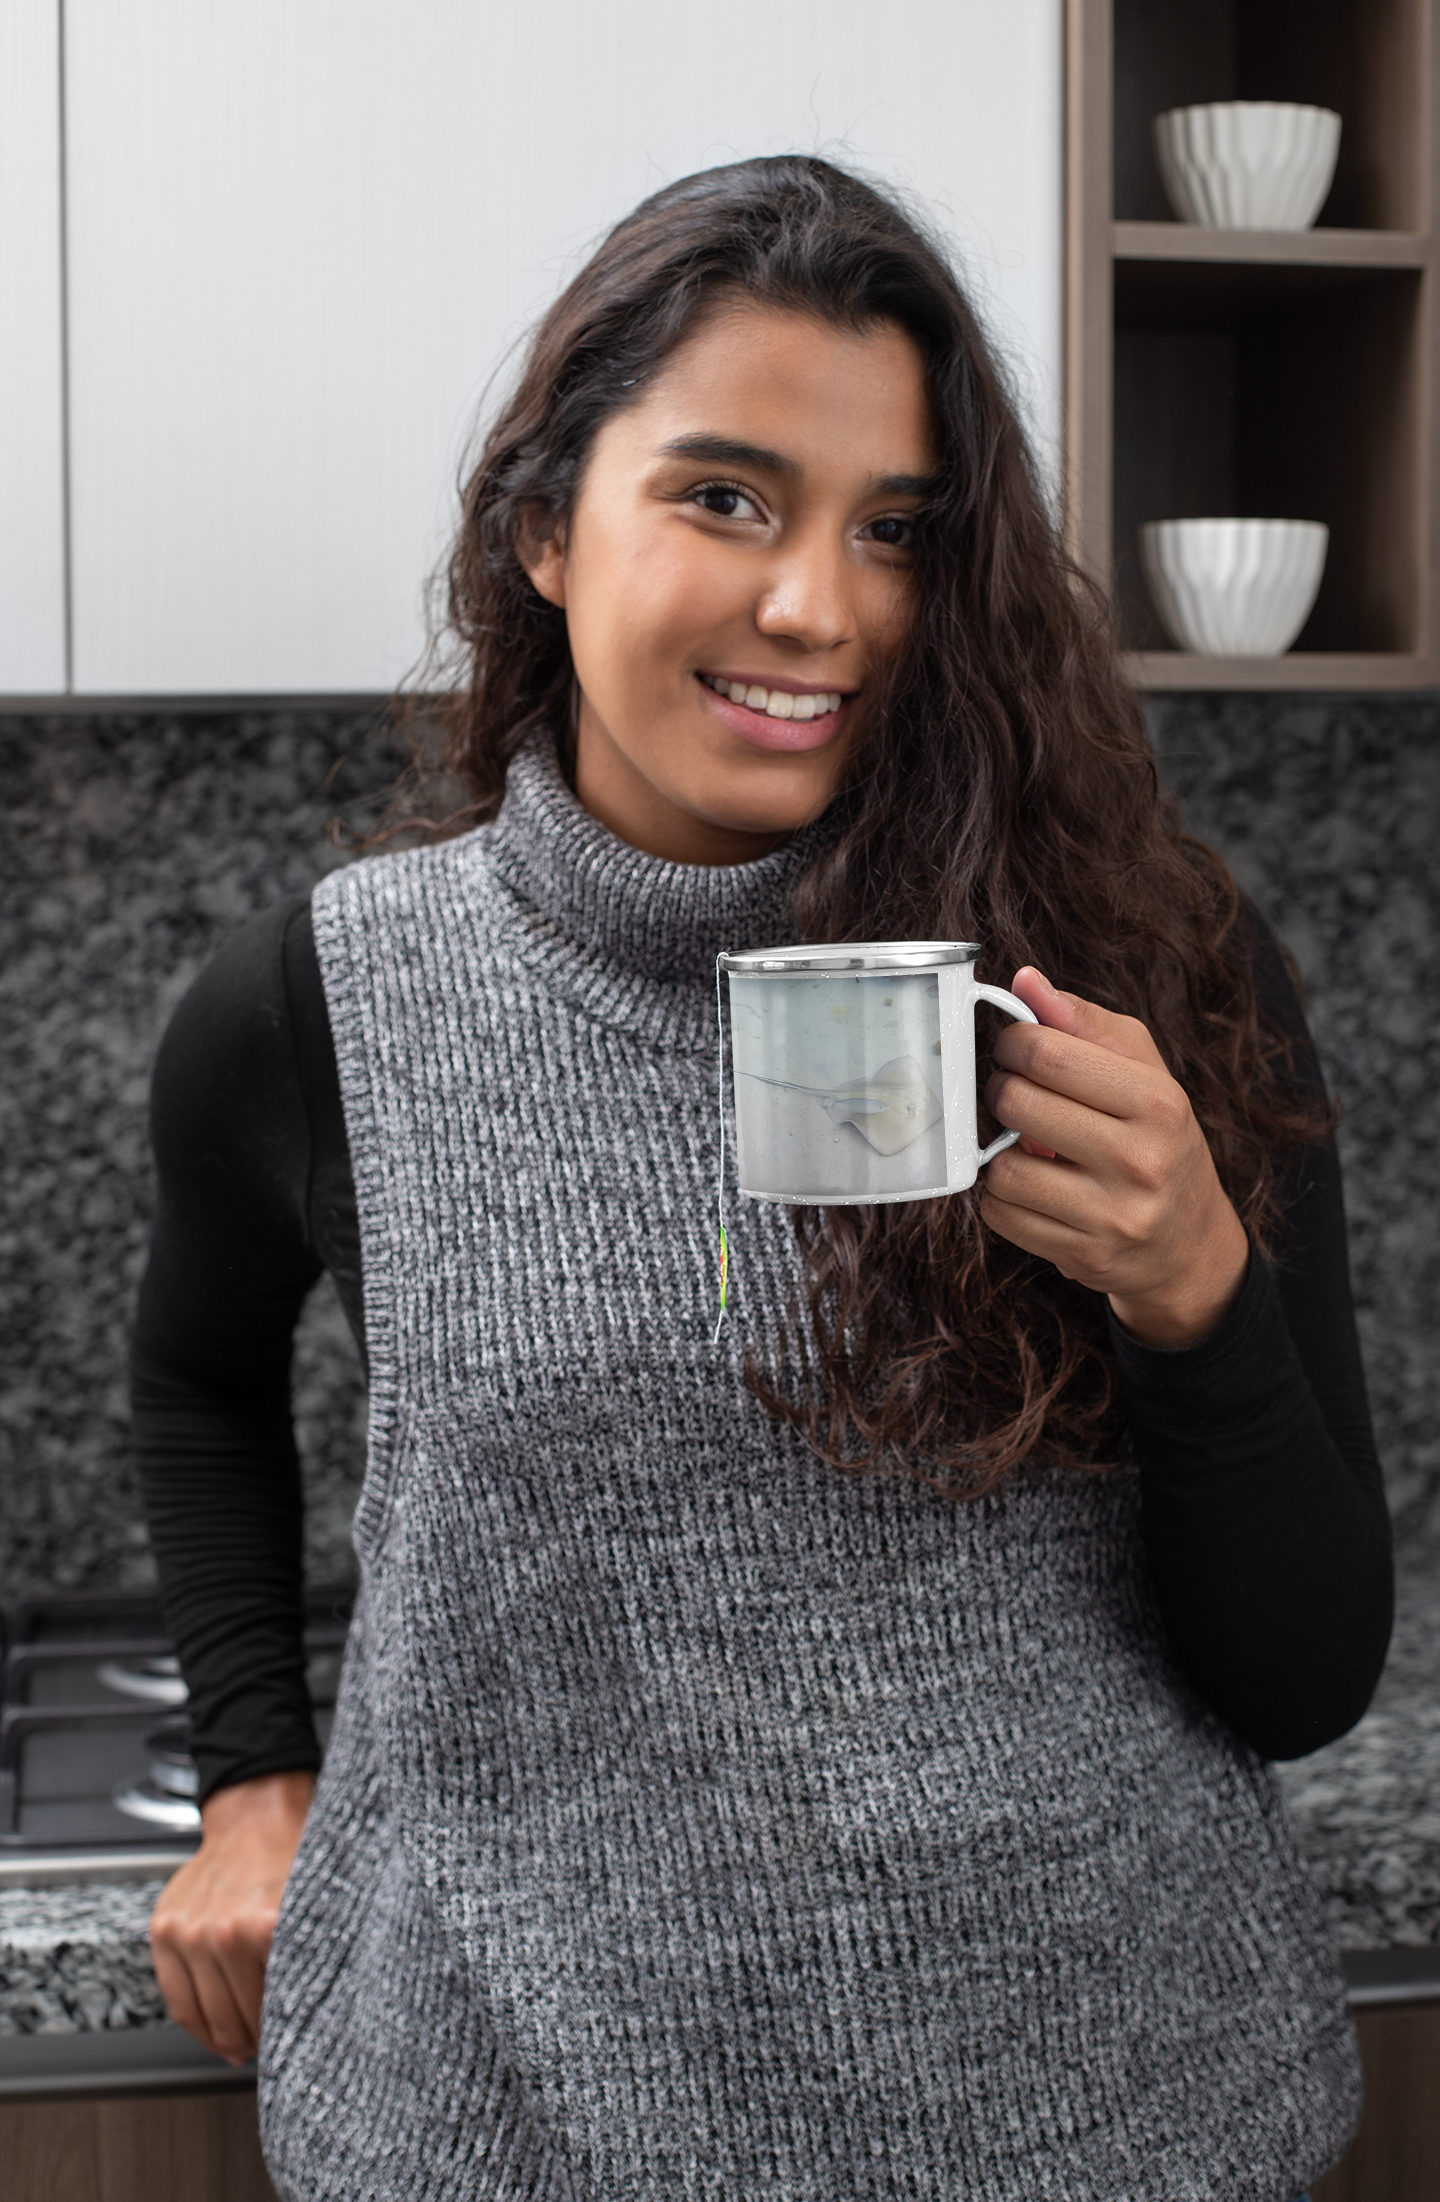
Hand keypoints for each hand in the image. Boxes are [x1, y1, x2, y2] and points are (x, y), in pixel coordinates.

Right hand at [149, 1768, 315, 2065]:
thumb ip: (322, 1953)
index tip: (301, 2045)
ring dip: (232, 2039)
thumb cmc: (296, 1853)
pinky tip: (220, 2037)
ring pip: (210, 2017)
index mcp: (270, 1925)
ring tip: (252, 2045)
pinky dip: (198, 2027)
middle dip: (264, 2038)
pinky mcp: (165, 1930)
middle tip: (280, 2047)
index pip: (281, 2009)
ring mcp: (192, 1932)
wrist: (259, 1810)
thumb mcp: (323, 1902)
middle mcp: (227, 1931)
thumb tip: (335, 2013)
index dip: (294, 2035)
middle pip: (245, 2020)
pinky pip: (178, 2000)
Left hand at [979, 967, 1249, 1348]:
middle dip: (1002, 1092)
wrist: (1190, 1243)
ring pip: (1004, 1168)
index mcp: (1158, 1103)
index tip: (1014, 1048)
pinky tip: (1032, 1188)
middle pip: (1018, 1104)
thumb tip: (1026, 983)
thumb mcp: (1145, 1072)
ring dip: (1001, 1155)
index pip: (1048, 1053)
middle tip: (1014, 1093)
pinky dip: (1002, 1198)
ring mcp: (1113, 1216)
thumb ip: (1085, 1023)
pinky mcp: (1085, 1256)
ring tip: (1026, 1148)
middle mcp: (1139, 1161)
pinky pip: (1002, 1216)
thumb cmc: (1159, 1142)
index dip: (1013, 1042)